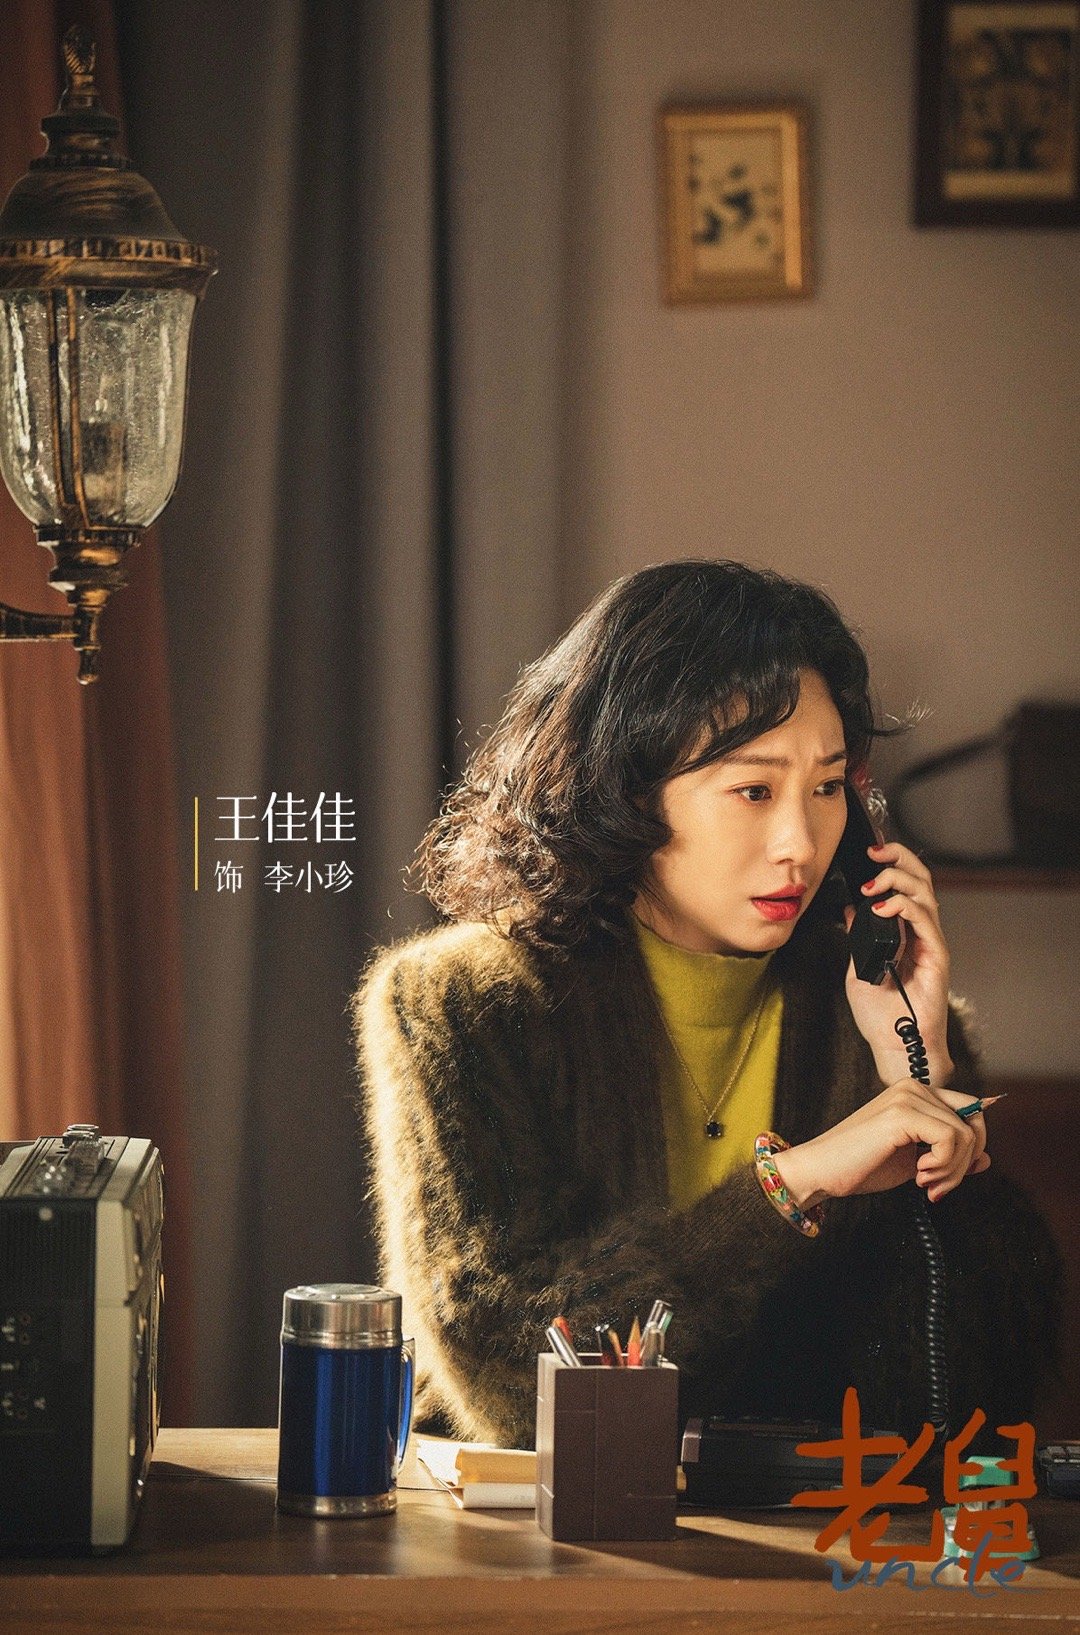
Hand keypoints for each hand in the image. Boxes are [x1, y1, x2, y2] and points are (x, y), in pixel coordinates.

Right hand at [773, 1081, 995, 1208]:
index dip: (972, 1147)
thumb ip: (949, 1157)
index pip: (971, 1111)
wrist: (821, 1170)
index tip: (949, 1177)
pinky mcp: (902, 1114)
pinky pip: (949, 1139)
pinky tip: (920, 1177)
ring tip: (926, 1185)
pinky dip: (943, 1166)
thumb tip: (987, 1159)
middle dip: (967, 1161)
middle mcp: (914, 1088)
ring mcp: (907, 1097)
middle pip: (974, 1121)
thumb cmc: (861, 1166)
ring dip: (953, 1170)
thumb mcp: (915, 1162)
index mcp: (916, 1093)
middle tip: (939, 1186)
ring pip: (965, 1134)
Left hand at [842, 840, 953, 1086]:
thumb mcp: (857, 967)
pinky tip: (882, 907)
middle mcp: (921, 932)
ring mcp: (930, 943)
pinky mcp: (936, 957)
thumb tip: (852, 908)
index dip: (891, 862)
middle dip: (898, 859)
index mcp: (904, 931)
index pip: (904, 885)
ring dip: (897, 880)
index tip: (869, 850)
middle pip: (920, 880)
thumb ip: (858, 938)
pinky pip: (925, 921)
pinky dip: (904, 907)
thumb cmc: (879, 1014)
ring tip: (873, 884)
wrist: (894, 1047)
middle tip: (873, 853)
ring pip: (925, 893)